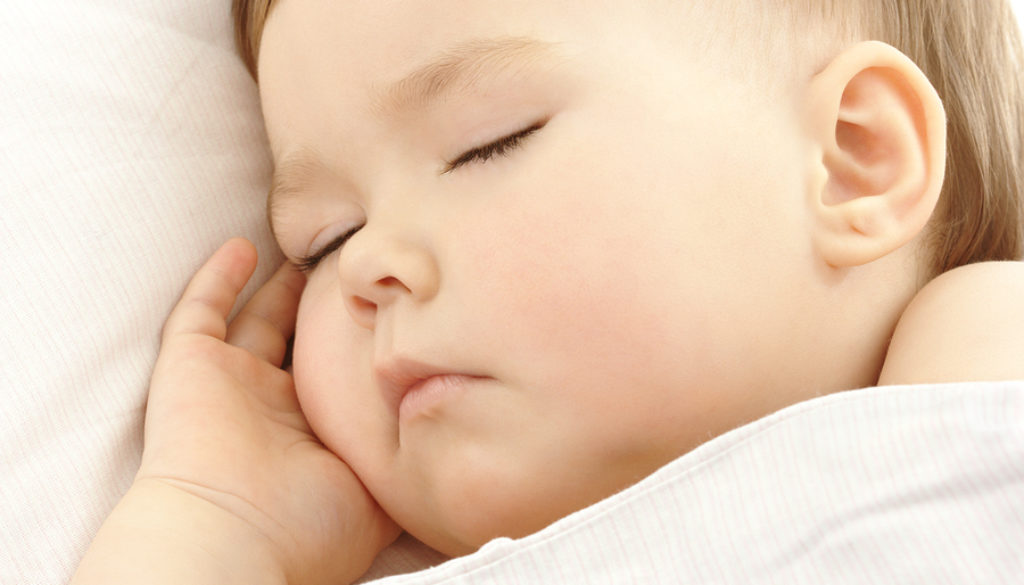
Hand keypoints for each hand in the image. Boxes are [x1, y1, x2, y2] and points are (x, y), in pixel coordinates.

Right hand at [130, 238, 397, 583]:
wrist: (237, 536)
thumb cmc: (311, 525)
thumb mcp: (377, 498)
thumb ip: (404, 463)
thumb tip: (446, 440)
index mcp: (311, 436)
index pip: (337, 380)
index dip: (359, 347)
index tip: (393, 313)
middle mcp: (271, 407)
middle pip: (299, 345)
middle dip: (320, 311)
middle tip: (350, 270)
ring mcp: (229, 383)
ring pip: (255, 320)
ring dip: (274, 287)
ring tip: (302, 251)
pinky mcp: (190, 365)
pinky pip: (200, 309)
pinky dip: (217, 276)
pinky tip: (242, 246)